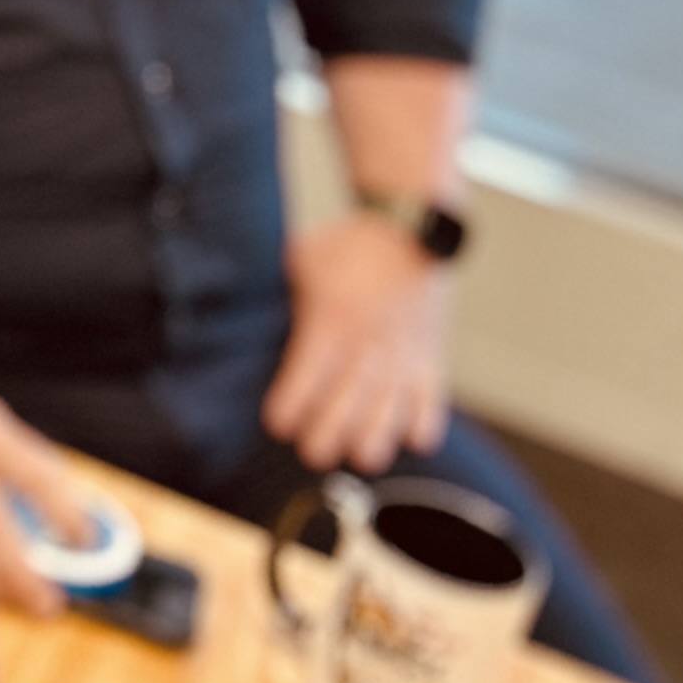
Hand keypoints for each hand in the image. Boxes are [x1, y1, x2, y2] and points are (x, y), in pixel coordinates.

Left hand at [266, 210, 452, 473]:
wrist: (411, 226)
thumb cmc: (347, 246)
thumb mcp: (303, 262)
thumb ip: (287, 298)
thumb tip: (249, 312)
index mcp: (330, 321)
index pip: (306, 375)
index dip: (291, 405)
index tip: (278, 425)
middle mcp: (368, 344)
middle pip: (347, 404)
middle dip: (329, 436)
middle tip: (313, 453)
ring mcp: (404, 353)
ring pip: (391, 411)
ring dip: (376, 438)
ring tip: (361, 457)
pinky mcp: (433, 356)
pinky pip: (434, 399)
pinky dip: (424, 422)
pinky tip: (411, 438)